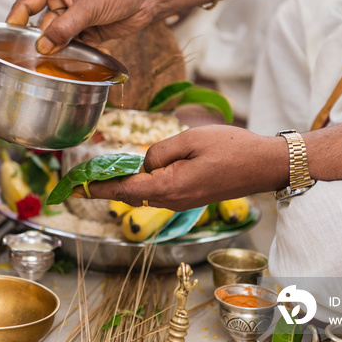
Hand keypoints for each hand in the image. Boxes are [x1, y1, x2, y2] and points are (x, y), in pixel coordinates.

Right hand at [6, 0, 158, 53]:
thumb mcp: (87, 7)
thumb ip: (63, 28)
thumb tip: (42, 47)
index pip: (27, 2)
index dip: (16, 19)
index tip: (9, 38)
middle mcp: (62, 2)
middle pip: (41, 25)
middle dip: (41, 40)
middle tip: (40, 56)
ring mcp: (75, 18)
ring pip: (57, 38)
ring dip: (58, 49)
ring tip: (56, 59)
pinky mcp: (87, 33)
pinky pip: (72, 46)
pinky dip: (72, 53)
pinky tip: (74, 59)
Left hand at [76, 125, 288, 210]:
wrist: (265, 166)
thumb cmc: (232, 148)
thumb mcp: (191, 139)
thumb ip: (160, 151)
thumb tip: (144, 162)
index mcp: (169, 186)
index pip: (124, 189)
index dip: (97, 188)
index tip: (76, 189)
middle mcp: (172, 199)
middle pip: (129, 195)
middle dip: (104, 189)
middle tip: (81, 183)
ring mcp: (181, 201)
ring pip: (143, 194)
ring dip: (122, 187)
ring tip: (100, 178)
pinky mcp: (189, 197)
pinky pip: (157, 192)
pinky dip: (140, 185)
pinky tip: (134, 175)